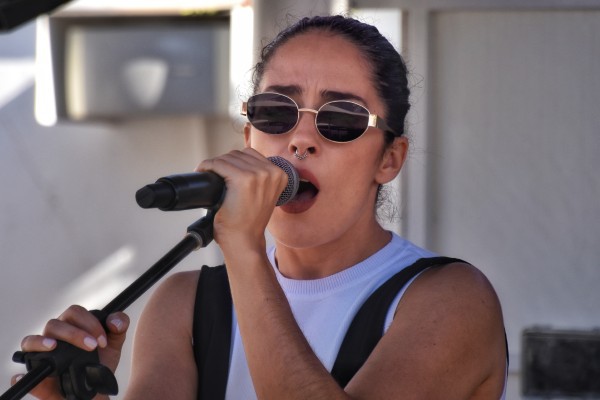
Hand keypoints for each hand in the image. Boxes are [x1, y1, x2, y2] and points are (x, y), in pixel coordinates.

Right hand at [10, 305, 128, 399]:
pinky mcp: (37, 374)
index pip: (75, 313)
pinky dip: (21, 374)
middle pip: (55, 324)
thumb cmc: (102, 363)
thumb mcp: (114, 344)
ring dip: (42, 341)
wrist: (98, 389)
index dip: (90, 323)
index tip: (102, 340)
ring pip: (31, 340)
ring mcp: (43, 354)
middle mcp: (55, 336)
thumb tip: (115, 321)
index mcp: (72, 325)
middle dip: (74, 333)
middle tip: (92, 346)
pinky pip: (22, 372)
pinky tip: (23, 375)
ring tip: (54, 346)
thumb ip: (119, 326)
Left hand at [195, 149, 287, 248]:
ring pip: (228, 158)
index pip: (250, 155)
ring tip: (209, 175)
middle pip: (238, 154)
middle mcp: (271, 172)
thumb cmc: (249, 223)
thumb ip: (258, 177)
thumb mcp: (263, 195)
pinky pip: (219, 164)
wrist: (245, 241)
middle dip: (223, 163)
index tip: (224, 170)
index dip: (234, 162)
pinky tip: (203, 172)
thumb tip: (235, 161)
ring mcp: (258, 175)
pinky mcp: (242, 179)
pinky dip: (207, 166)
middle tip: (214, 175)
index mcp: (280, 174)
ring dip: (215, 165)